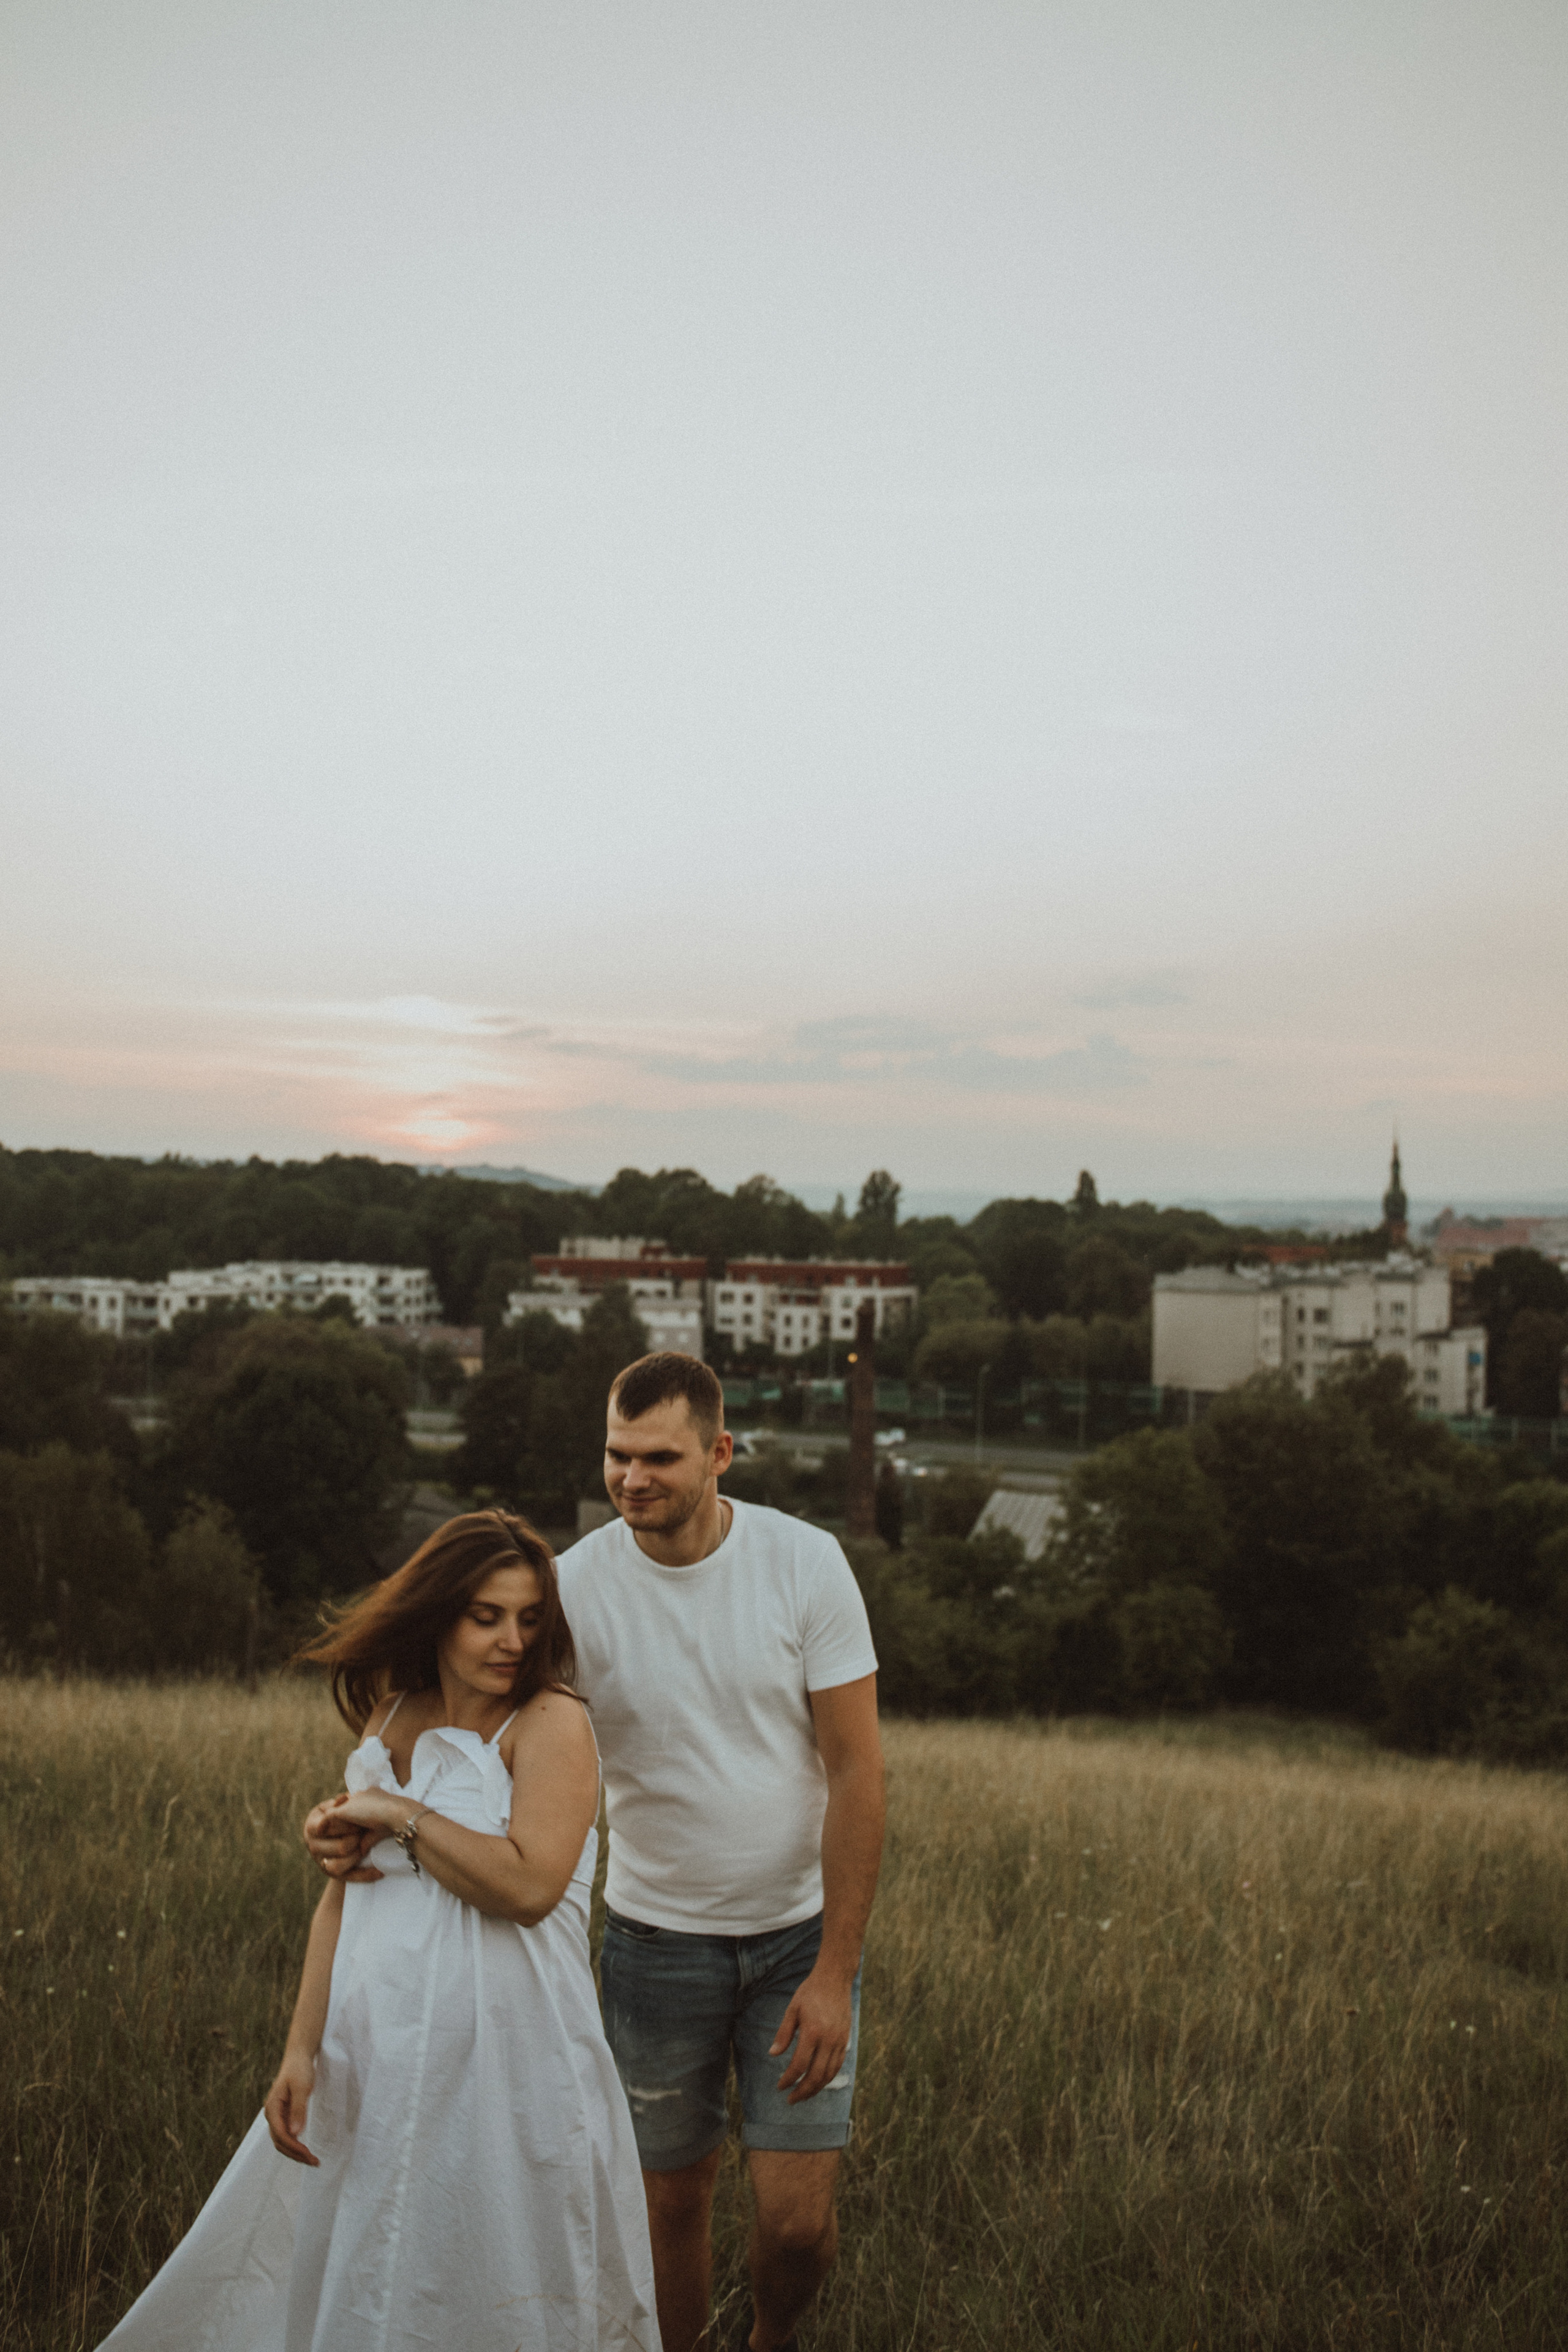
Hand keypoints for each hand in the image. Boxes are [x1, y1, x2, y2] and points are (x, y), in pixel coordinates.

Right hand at [264, 2050, 319, 2165]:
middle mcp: (272, 2115)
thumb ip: (298, 2109)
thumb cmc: (300, 2069)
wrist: (298, 2057)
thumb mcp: (301, 2087)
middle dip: (295, 2154)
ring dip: (295, 2152)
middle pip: (280, 2142)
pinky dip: (295, 2145)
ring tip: (311, 2160)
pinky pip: (287, 2135)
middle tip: (314, 2162)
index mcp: (272, 2108)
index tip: (308, 2154)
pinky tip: (305, 2149)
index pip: (280, 2135)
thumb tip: (295, 2133)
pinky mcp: (284, 2116)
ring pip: (282, 2141)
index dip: (294, 2147)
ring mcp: (277, 2116)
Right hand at [304, 1792, 384, 1883]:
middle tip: (367, 1832)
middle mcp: (313, 1846)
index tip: (359, 1821)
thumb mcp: (334, 1807)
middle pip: (339, 1847)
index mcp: (311, 1826)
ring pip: (339, 1866)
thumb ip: (338, 1804)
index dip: (346, 1824)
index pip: (327, 1826)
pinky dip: (366, 1876)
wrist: (336, 1835)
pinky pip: (349, 1878)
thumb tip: (342, 1799)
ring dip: (358, 1857)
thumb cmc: (337, 1815)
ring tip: (368, 1847)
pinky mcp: (332, 1875)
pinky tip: (380, 1872)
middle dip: (357, 1839)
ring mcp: (321, 1862)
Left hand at [769, 1963, 853, 2104]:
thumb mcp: (793, 2009)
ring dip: (815, 2089)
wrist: (835, 1979)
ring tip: (803, 2095)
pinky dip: (828, 2077)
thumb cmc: (810, 1992)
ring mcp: (839, 2041)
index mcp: (812, 2032)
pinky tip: (818, 2082)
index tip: (780, 2087)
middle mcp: (828, 2039)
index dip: (789, 2080)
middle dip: (802, 2091)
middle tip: (791, 2099)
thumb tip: (773, 2055)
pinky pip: (838, 2065)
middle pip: (816, 2076)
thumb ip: (783, 2033)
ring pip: (829, 2074)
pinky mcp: (846, 2040)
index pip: (799, 2065)